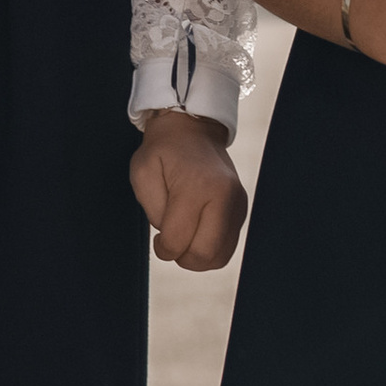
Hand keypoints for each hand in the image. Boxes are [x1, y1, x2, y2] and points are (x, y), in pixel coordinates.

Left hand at [131, 111, 246, 270]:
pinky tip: (197, 231)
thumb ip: (154, 212)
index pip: (178, 242)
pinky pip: (227, 246)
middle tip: (171, 241)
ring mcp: (238, 204)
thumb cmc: (163, 151)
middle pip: (205, 255)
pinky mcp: (242, 209)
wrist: (193, 128)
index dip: (162, 248)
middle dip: (182, 257)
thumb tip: (172, 239)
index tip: (158, 238)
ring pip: (220, 257)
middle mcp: (224, 197)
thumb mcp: (143, 174)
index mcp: (197, 187)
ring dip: (197, 256)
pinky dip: (210, 248)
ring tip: (184, 236)